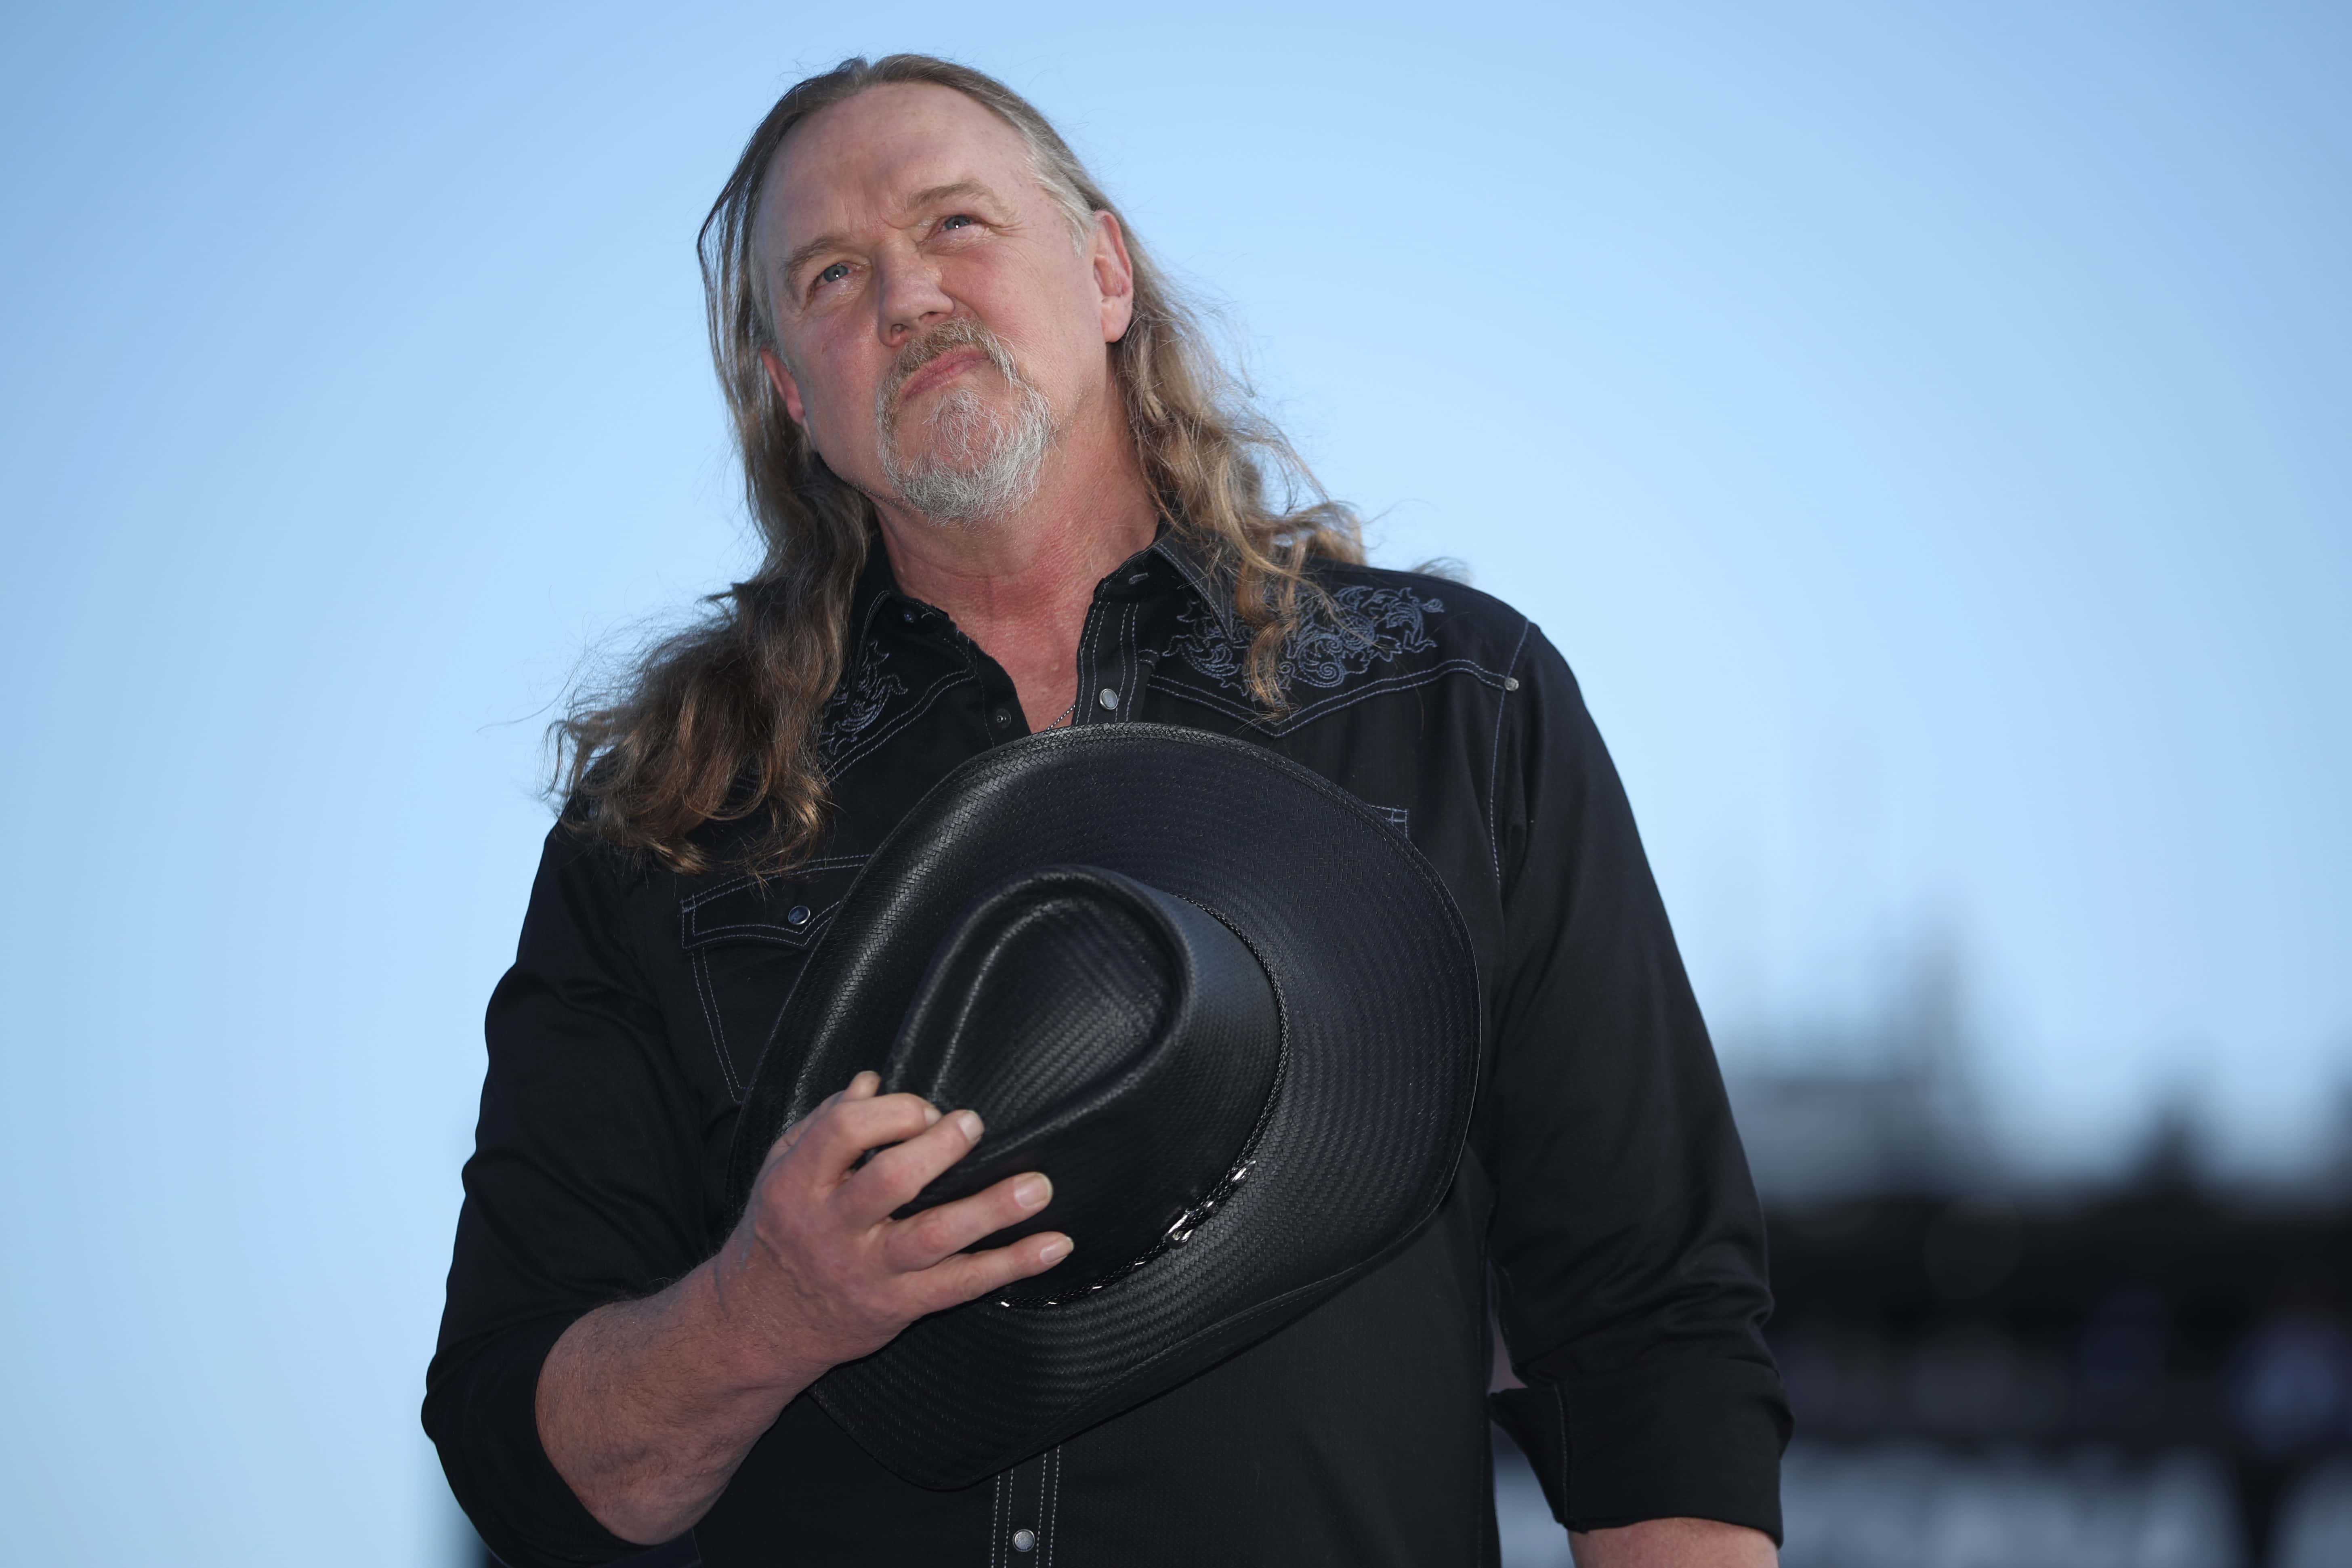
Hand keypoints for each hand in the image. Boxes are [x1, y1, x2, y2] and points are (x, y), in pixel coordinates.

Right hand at [712, 1070, 1070, 1379]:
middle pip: (891, 1181)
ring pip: (934, 1237)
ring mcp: (868, 1271)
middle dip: (940, 1149)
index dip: (892, 1112)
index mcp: (799, 1184)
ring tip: (1038, 1187)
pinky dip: (1012, 1265)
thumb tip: (872, 1082)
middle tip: (974, 1126)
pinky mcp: (899, 1306)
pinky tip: (1054, 1245)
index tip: (925, 1111)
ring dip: (992, 1209)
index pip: (845, 1132)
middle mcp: (833, 1229)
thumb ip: (823, 1123)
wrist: (760, 1325)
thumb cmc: (780, 1233)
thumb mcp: (780, 1171)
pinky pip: (961, 1285)